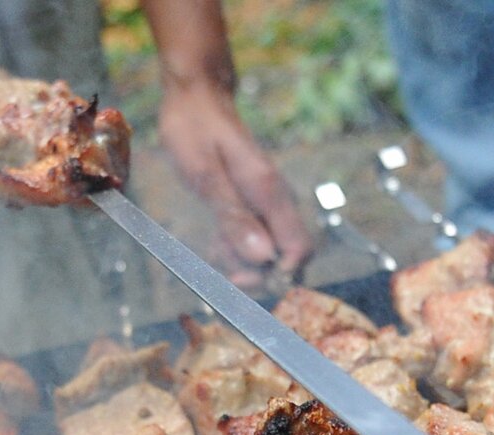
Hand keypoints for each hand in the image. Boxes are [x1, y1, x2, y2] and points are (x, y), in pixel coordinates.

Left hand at [160, 84, 312, 287]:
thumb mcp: (205, 176)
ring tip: (214, 249)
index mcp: (269, 193)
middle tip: (222, 266)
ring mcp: (268, 203)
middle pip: (287, 256)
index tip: (241, 278)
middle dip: (257, 273)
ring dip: (244, 262)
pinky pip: (257, 238)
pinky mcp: (258, 204)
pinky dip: (238, 248)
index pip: (298, 250)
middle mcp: (277, 200)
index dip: (276, 274)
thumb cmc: (196, 130)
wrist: (197, 97)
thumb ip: (234, 218)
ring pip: (271, 251)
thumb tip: (264, 257)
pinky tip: (216, 240)